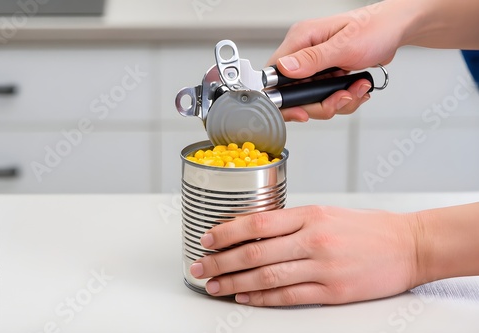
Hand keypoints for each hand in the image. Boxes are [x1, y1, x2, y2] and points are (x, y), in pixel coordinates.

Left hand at [190, 205, 418, 305]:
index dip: (227, 231)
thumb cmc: (367, 227)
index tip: (208, 238)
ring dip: (235, 282)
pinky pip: (289, 296)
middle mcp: (313, 240)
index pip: (257, 222)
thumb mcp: (327, 213)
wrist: (409, 245)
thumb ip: (292, 223)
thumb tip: (255, 233)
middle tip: (199, 266)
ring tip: (213, 286)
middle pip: (255, 252)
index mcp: (310, 216)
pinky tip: (245, 298)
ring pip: (267, 276)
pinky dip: (262, 298)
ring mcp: (322, 268)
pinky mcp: (333, 293)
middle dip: (221, 261)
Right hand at [267, 2, 402, 120]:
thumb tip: (285, 68)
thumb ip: (313, 59)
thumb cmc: (375, 28)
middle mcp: (303, 52)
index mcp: (301, 39)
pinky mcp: (324, 74)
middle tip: (341, 99)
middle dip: (319, 104)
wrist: (396, 31)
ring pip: (311, 99)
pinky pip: (324, 97)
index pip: (275, 75)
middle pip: (294, 94)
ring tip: (355, 90)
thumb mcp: (344, 45)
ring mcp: (313, 65)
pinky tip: (356, 88)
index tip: (302, 111)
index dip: (285, 99)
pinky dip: (342, 99)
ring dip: (335, 102)